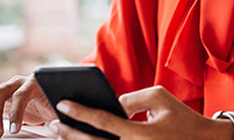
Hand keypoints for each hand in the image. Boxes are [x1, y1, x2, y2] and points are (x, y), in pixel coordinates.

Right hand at [0, 75, 56, 137]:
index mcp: (34, 82)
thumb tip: (58, 125)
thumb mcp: (58, 109)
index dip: (16, 113)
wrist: (49, 95)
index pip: (21, 95)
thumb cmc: (54, 103)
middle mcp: (17, 81)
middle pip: (0, 92)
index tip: (14, 130)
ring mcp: (6, 86)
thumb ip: (57, 114)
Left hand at [47, 86, 233, 139]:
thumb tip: (111, 104)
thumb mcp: (160, 97)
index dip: (79, 111)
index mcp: (139, 134)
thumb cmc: (182, 118)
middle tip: (52, 124)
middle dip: (68, 133)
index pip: (101, 121)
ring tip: (60, 135)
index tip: (62, 103)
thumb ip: (132, 97)